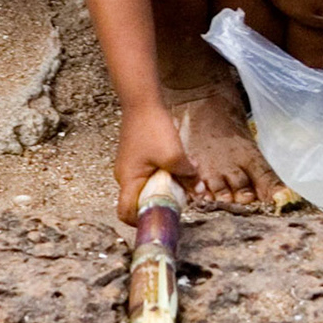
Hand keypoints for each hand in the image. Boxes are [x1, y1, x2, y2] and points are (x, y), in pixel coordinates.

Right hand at [114, 106, 197, 224]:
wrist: (142, 101)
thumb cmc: (152, 128)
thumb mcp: (174, 155)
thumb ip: (186, 176)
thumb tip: (198, 190)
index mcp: (128, 180)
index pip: (126, 212)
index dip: (141, 221)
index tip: (161, 218)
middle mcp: (124, 176)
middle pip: (139, 200)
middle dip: (160, 202)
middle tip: (180, 199)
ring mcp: (130, 165)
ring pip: (147, 186)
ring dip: (165, 185)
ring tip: (182, 178)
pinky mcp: (137, 156)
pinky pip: (149, 173)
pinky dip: (163, 173)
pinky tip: (177, 164)